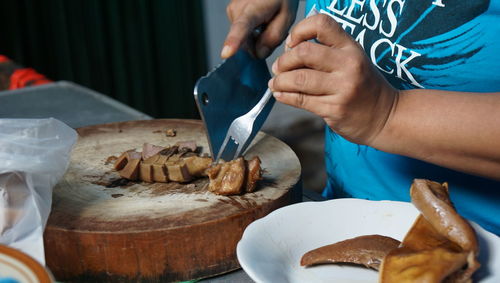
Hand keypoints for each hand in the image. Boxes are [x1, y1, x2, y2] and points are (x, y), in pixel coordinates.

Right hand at [222, 0, 298, 58]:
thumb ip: (273, 37)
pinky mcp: (231, 13)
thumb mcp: (286, 16)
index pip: (241, 27)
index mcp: (252, 9)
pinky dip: (254, 32)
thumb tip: (258, 54)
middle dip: (261, 43)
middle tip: (274, 28)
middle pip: (246, 44)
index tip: (226, 53)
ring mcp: (232, 11)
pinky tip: (261, 20)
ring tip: (268, 21)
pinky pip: (243, 33)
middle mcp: (236, 10)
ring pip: (245, 40)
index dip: (234, 41)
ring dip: (258, 37)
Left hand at [269, 14, 398, 145]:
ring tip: (276, 83)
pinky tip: (281, 94)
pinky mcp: (334, 109)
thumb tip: (290, 46)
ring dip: (280, 81)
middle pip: (303, 53)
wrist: (385, 116)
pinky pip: (301, 100)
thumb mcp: (352, 59)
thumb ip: (327, 50)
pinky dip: (284, 96)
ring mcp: (342, 88)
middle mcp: (348, 65)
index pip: (322, 24)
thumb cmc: (363, 86)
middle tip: (278, 68)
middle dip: (283, 61)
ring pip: (299, 79)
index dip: (300, 30)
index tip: (291, 43)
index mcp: (351, 48)